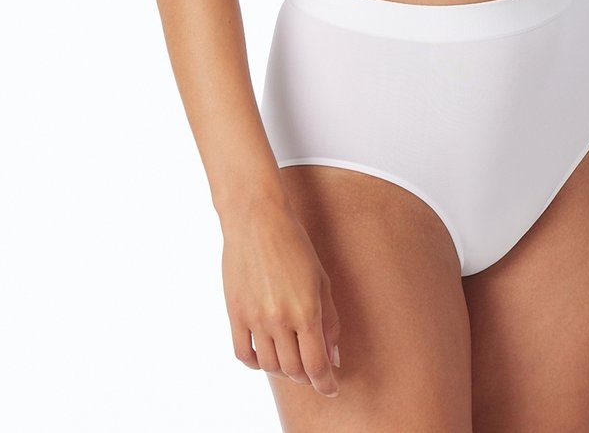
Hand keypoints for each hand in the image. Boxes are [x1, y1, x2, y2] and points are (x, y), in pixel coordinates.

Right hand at [221, 200, 341, 397]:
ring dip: (283, 369)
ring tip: (290, 357)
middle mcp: (280, 319)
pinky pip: (243, 354)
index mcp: (306, 310)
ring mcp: (255, 318)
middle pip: (293, 370)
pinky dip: (256, 363)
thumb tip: (333, 356)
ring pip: (270, 366)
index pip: (316, 365)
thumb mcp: (321, 279)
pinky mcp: (234, 314)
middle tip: (311, 369)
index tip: (331, 389)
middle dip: (306, 376)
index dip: (325, 383)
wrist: (257, 220)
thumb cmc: (294, 245)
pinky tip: (265, 355)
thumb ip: (329, 320)